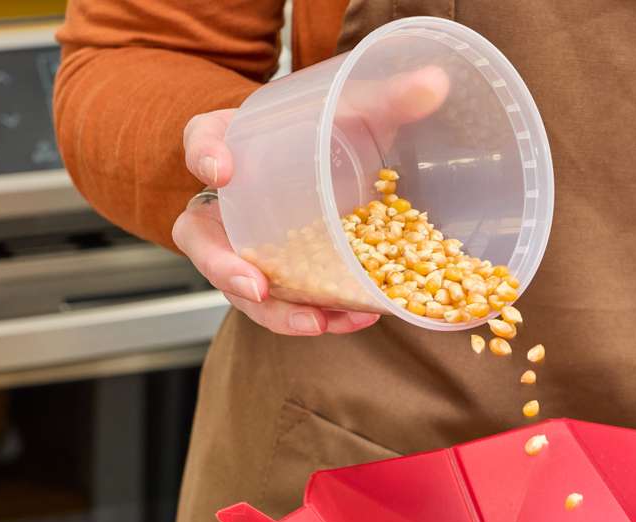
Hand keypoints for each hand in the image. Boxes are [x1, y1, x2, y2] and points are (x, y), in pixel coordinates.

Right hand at [173, 109, 378, 335]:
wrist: (342, 157)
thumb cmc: (333, 126)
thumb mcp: (358, 107)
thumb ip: (391, 96)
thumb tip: (436, 84)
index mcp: (233, 141)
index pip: (202, 138)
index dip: (204, 153)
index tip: (221, 169)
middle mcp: (229, 198)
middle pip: (200, 236)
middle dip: (223, 266)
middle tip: (255, 286)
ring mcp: (248, 242)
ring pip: (239, 284)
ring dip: (277, 312)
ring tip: (316, 322)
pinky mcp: (279, 273)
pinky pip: (284, 302)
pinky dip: (316, 315)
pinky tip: (354, 317)